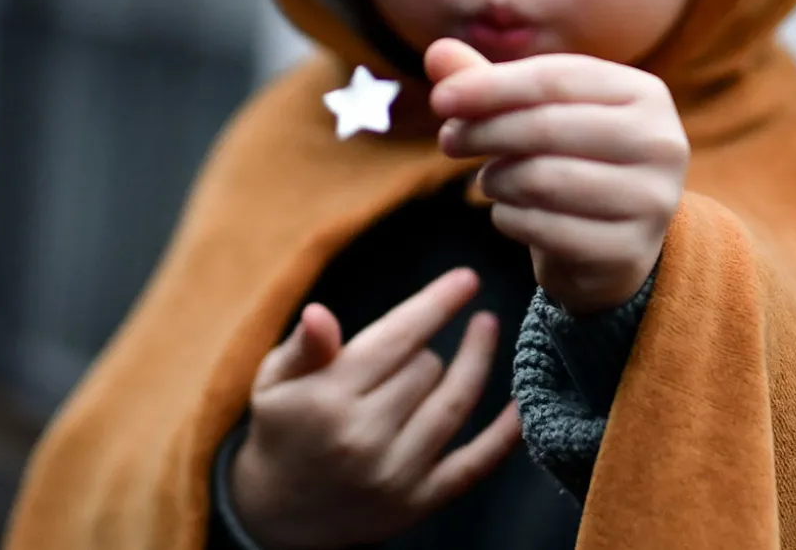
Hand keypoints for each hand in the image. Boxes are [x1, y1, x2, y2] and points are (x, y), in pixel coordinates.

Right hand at [230, 269, 520, 549]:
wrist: (275, 517)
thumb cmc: (280, 429)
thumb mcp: (274, 380)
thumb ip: (303, 346)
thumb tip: (320, 313)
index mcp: (329, 398)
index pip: (396, 337)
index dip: (436, 303)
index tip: (467, 277)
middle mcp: (364, 437)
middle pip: (426, 367)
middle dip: (426, 344)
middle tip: (412, 342)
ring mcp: (395, 475)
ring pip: (453, 403)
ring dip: (472, 365)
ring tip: (484, 330)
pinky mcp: (416, 504)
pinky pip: (473, 465)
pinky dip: (504, 436)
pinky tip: (520, 404)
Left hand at [427, 40, 687, 315]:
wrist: (615, 244)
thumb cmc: (571, 159)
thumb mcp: (537, 113)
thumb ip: (489, 83)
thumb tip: (436, 53)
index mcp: (644, 93)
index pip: (555, 78)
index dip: (491, 86)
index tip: (439, 98)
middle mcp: (661, 142)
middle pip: (547, 126)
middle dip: (485, 132)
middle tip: (449, 141)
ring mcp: (652, 200)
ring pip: (543, 180)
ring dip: (496, 179)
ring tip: (486, 179)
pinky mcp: (629, 251)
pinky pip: (545, 230)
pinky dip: (509, 219)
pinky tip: (507, 212)